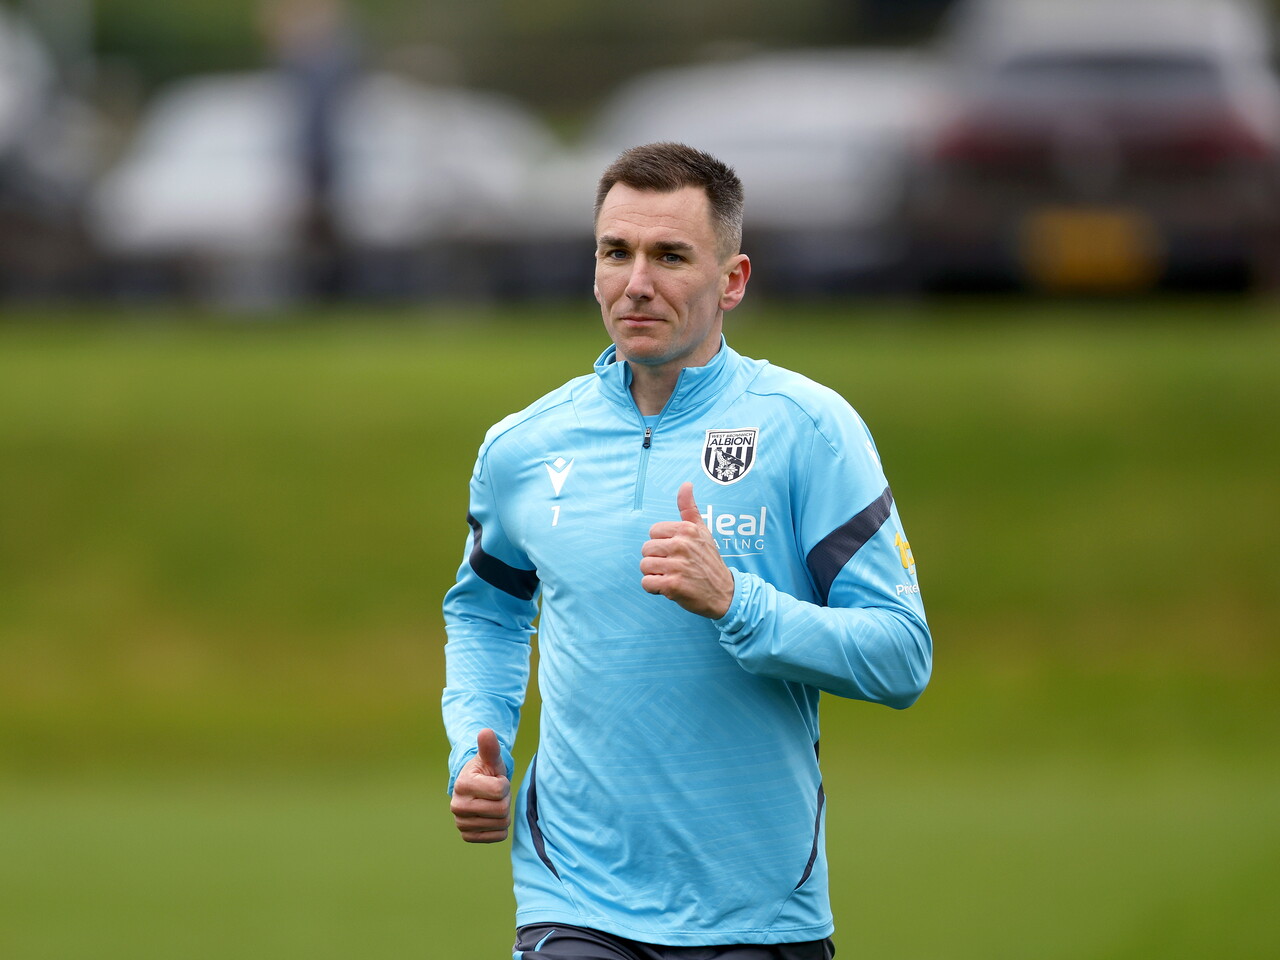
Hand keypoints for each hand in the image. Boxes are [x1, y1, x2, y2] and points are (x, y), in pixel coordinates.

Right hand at [450, 728, 510, 842]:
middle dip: (505, 799)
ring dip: (503, 813)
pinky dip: (500, 827)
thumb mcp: (490, 759)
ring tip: (493, 802)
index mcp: (462, 785)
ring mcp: (461, 824)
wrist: (476, 788)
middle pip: (502, 809)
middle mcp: (457, 806)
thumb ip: (490, 747)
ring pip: (502, 824)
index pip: (500, 790)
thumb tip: (485, 731)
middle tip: (496, 793)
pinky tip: (491, 816)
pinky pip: (499, 836)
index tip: (496, 779)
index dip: (504, 783)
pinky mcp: (468, 836)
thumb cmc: (486, 771)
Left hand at [640, 482, 734, 618]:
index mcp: (687, 530)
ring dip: (655, 574)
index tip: (676, 552)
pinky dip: (654, 588)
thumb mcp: (702, 531)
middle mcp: (682, 545)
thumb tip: (686, 484)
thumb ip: (689, 508)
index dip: (661, 544)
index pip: (653, 532)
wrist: (724, 593)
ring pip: (644, 566)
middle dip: (656, 560)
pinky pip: (647, 583)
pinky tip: (669, 588)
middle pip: (646, 549)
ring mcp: (678, 565)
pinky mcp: (673, 585)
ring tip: (672, 576)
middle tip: (674, 566)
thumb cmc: (709, 561)